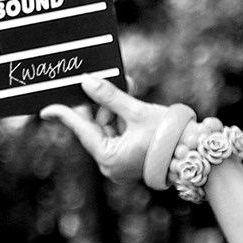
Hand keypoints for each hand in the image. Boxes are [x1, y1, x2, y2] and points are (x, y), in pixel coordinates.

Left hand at [42, 78, 164, 184]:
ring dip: (114, 106)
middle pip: (95, 128)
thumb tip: (87, 81)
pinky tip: (129, 97)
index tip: (45, 108)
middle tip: (97, 79)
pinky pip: (120, 132)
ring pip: (109, 127)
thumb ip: (109, 96)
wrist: (197, 154)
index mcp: (108, 158)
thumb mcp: (136, 111)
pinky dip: (123, 116)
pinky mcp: (132, 157)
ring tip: (126, 83)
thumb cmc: (168, 136)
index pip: (81, 131)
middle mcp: (111, 164)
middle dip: (99, 103)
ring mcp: (122, 161)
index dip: (64, 115)